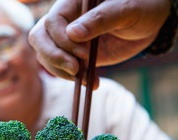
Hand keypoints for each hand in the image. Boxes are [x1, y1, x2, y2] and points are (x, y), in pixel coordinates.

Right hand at [29, 0, 170, 87]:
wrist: (149, 22)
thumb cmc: (140, 6)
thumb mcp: (125, 9)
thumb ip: (100, 19)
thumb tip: (72, 34)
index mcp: (72, 3)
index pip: (52, 21)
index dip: (62, 40)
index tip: (83, 54)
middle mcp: (64, 19)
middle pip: (39, 38)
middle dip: (53, 56)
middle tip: (75, 70)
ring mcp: (66, 38)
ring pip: (46, 55)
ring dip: (62, 71)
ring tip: (87, 78)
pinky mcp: (73, 54)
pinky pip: (61, 67)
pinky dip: (73, 78)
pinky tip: (92, 82)